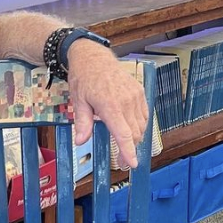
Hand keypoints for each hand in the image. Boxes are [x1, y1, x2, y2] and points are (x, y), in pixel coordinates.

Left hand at [66, 40, 148, 168]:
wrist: (94, 57)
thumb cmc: (84, 78)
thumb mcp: (78, 101)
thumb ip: (83, 123)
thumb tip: (81, 141)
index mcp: (110, 105)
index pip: (124, 134)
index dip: (128, 151)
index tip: (132, 164)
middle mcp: (126, 101)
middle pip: (135, 133)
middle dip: (131, 149)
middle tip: (122, 161)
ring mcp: (135, 95)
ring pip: (142, 125)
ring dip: (136, 137)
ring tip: (125, 144)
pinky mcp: (139, 91)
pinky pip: (144, 114)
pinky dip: (140, 125)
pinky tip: (130, 128)